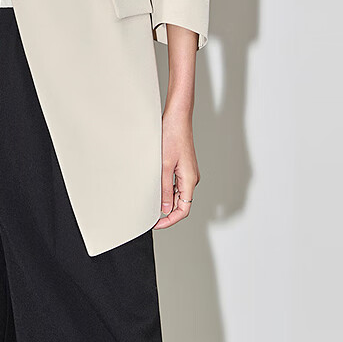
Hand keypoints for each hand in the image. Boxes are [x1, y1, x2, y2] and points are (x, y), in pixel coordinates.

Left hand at [152, 106, 199, 228]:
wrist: (177, 117)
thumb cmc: (172, 136)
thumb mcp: (164, 165)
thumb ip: (165, 189)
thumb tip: (165, 208)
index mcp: (190, 180)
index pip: (183, 210)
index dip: (170, 220)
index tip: (157, 224)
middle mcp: (191, 178)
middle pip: (182, 203)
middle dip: (167, 212)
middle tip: (150, 216)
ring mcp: (188, 172)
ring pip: (178, 194)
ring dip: (166, 200)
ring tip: (151, 202)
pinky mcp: (183, 166)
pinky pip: (176, 184)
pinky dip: (167, 189)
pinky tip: (155, 187)